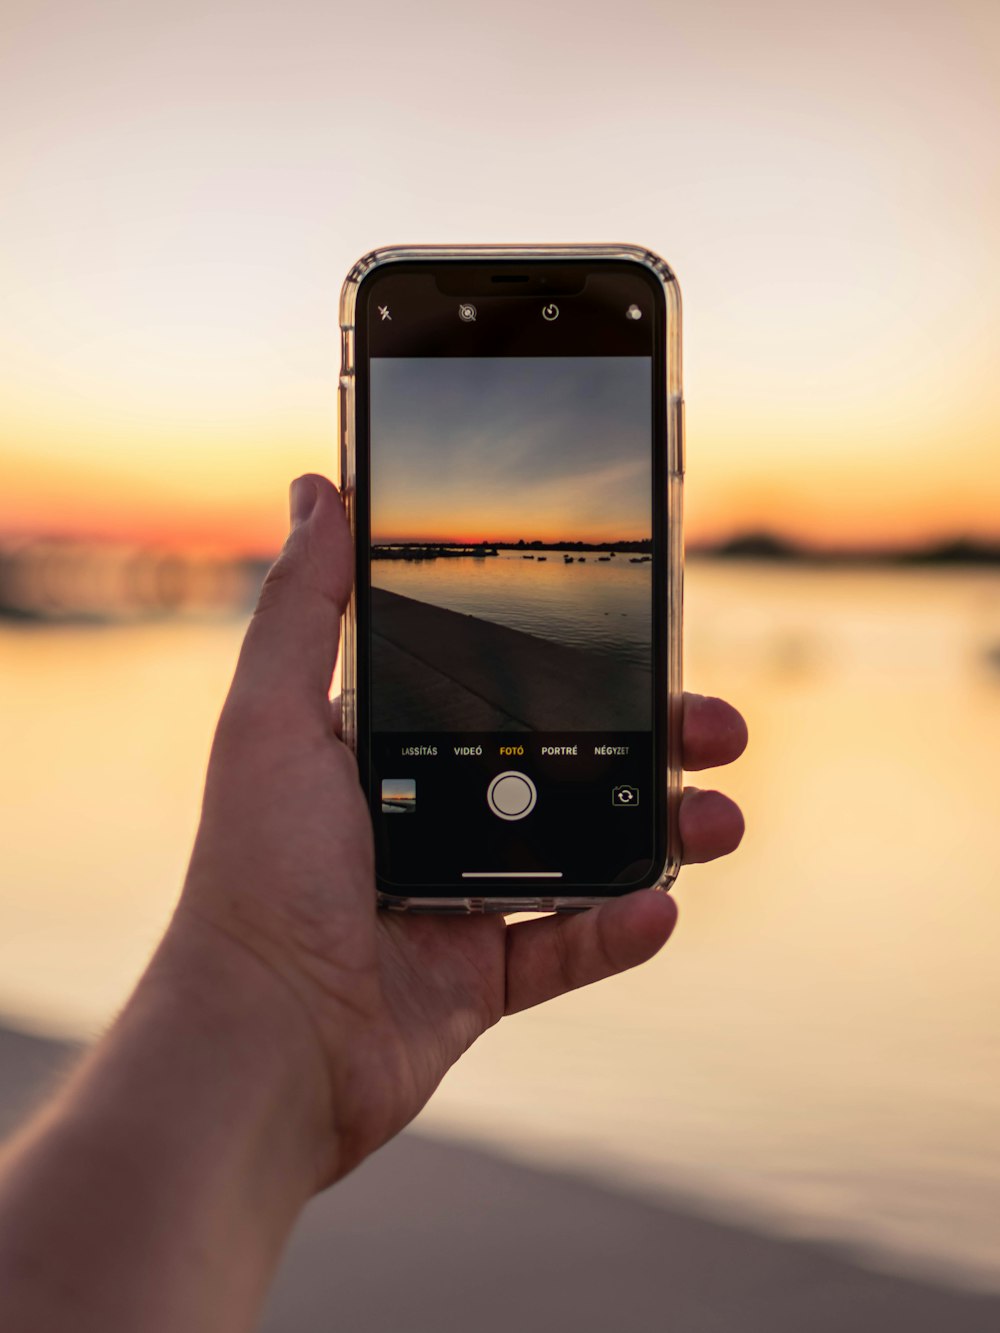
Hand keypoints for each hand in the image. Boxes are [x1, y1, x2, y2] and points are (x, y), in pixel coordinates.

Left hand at [178, 475, 746, 1187]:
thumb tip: (319, 489)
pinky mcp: (479, 975)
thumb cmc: (257, 872)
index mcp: (391, 750)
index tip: (645, 638)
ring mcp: (457, 896)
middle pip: (562, 763)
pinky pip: (566, 947)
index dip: (578, 663)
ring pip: (582, 849)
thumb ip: (305, 605)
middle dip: (649, 743)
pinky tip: (659, 909)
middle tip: (716, 729)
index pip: (502, 687)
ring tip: (717, 822)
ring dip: (660, 832)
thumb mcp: (272, 716)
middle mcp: (427, 815)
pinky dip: (617, 931)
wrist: (261, 1041)